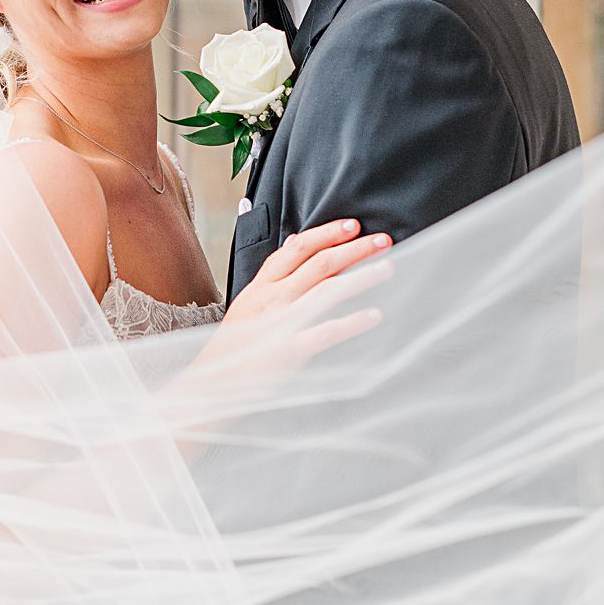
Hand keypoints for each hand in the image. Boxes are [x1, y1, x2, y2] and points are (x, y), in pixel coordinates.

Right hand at [203, 219, 392, 375]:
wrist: (216, 379)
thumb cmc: (237, 340)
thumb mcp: (250, 297)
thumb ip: (274, 271)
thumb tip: (295, 240)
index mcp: (264, 283)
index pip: (299, 248)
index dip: (328, 233)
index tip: (354, 225)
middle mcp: (274, 297)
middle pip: (320, 263)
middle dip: (354, 248)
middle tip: (384, 240)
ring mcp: (282, 322)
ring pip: (327, 290)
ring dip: (361, 276)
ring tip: (388, 268)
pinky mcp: (290, 349)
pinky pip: (326, 332)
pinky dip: (351, 322)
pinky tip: (373, 315)